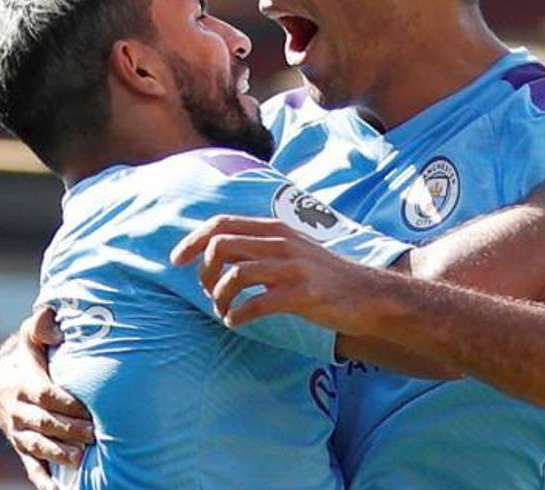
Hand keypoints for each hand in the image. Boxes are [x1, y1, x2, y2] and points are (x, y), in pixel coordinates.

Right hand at [0, 307, 93, 489]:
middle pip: (43, 422)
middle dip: (68, 430)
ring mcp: (18, 431)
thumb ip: (42, 326)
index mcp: (23, 383)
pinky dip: (43, 480)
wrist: (2, 379)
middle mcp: (17, 410)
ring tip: (81, 460)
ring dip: (58, 454)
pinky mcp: (21, 447)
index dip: (65, 403)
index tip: (87, 408)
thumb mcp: (31, 335)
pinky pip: (31, 465)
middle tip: (93, 435)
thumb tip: (55, 330)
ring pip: (37, 446)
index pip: (45, 395)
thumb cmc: (29, 354)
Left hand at [171, 216, 383, 335]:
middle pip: (220, 245)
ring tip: (224, 310)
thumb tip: (219, 250)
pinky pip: (256, 303)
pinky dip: (238, 315)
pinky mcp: (302, 294)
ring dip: (219, 297)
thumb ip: (260, 244)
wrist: (366, 294)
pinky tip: (237, 322)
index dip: (192, 240)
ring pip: (234, 274)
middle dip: (204, 272)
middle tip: (209, 293)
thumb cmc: (324, 276)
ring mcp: (292, 267)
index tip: (177, 260)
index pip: (220, 223)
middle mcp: (281, 241)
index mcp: (275, 228)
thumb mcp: (292, 248)